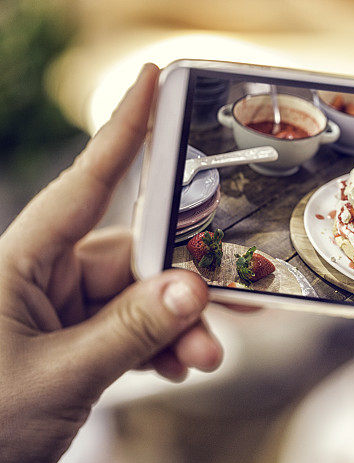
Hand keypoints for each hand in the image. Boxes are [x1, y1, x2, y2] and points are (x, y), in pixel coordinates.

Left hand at [0, 64, 222, 462]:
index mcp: (20, 264)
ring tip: (201, 362)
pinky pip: (135, 325)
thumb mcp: (60, 378)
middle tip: (221, 327)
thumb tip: (193, 288)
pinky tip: (177, 367)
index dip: (122, 132)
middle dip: (182, 292)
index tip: (153, 81)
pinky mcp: (79, 336)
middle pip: (133, 257)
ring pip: (143, 296)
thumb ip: (131, 330)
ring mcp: (63, 306)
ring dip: (179, 327)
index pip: (82, 185)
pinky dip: (162, 344)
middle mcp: (44, 274)